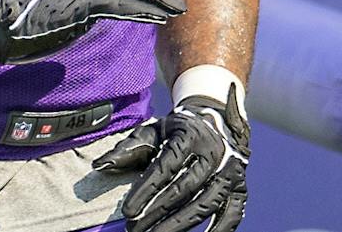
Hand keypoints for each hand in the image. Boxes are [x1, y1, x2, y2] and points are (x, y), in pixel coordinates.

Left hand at [92, 85, 249, 231]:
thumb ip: (128, 149)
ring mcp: (230, 170)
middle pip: (185, 188)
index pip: (166, 166)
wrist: (216, 120)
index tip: (127, 212)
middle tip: (134, 230)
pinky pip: (233, 213)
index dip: (146, 190)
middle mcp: (214, 152)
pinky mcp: (240, 186)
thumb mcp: (153, 131)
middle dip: (157, 212)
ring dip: (179, 225)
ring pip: (206, 203)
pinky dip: (218, 231)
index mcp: (190, 135)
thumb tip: (100, 166)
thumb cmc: (176, 132)